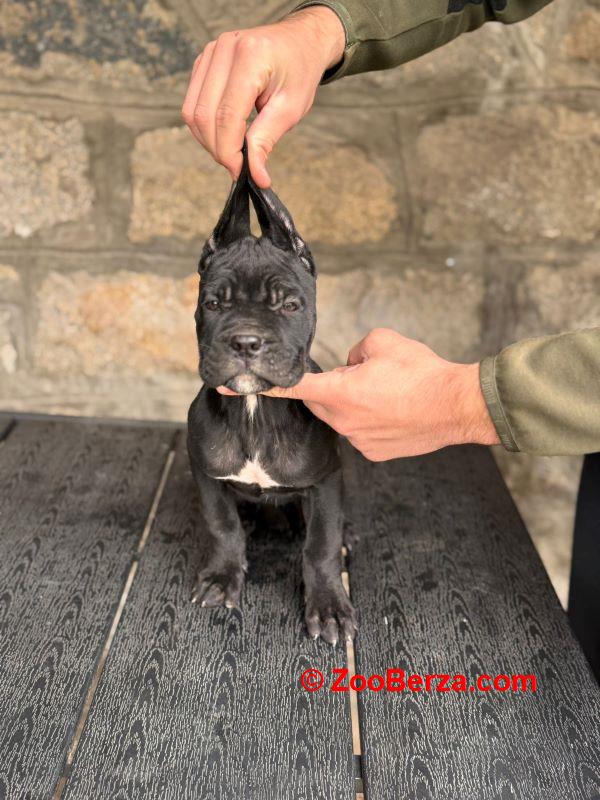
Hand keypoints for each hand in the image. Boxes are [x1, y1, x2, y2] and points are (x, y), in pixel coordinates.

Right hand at [181, 7, 344, 187]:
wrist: (299, 42)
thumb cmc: (299, 72)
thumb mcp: (291, 109)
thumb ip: (266, 141)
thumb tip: (255, 175)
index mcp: (251, 56)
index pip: (226, 115)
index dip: (229, 151)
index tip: (240, 173)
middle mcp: (225, 48)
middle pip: (204, 115)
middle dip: (218, 149)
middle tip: (237, 167)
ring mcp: (211, 52)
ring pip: (192, 111)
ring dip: (208, 140)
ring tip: (232, 152)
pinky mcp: (204, 60)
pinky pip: (193, 102)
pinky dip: (205, 126)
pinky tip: (225, 134)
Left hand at [218, 328, 499, 460]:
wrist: (456, 406)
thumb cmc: (422, 372)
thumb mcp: (383, 342)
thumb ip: (354, 350)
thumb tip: (349, 363)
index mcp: (338, 392)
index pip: (290, 387)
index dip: (259, 385)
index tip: (226, 387)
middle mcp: (342, 421)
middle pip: (321, 400)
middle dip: (332, 387)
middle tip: (362, 376)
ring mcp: (357, 440)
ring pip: (341, 417)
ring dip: (353, 404)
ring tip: (385, 395)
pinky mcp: (373, 453)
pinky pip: (359, 432)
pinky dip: (369, 421)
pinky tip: (394, 412)